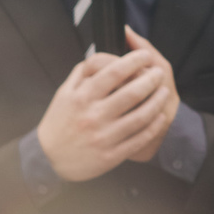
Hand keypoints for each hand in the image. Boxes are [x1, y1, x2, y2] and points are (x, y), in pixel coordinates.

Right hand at [36, 46, 175, 181]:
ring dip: (157, 102)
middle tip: (158, 72)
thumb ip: (82, 73)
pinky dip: (153, 126)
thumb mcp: (64, 93)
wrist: (49, 158)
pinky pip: (138, 139)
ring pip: (140, 116)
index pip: (114, 72)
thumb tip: (102, 55)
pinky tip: (159, 116)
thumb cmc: (59, 123)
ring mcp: (104, 137)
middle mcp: (93, 116)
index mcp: (82, 97)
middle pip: (132, 93)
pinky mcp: (111, 155)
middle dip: (151, 79)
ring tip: (164, 91)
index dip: (134, 61)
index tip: (144, 56)